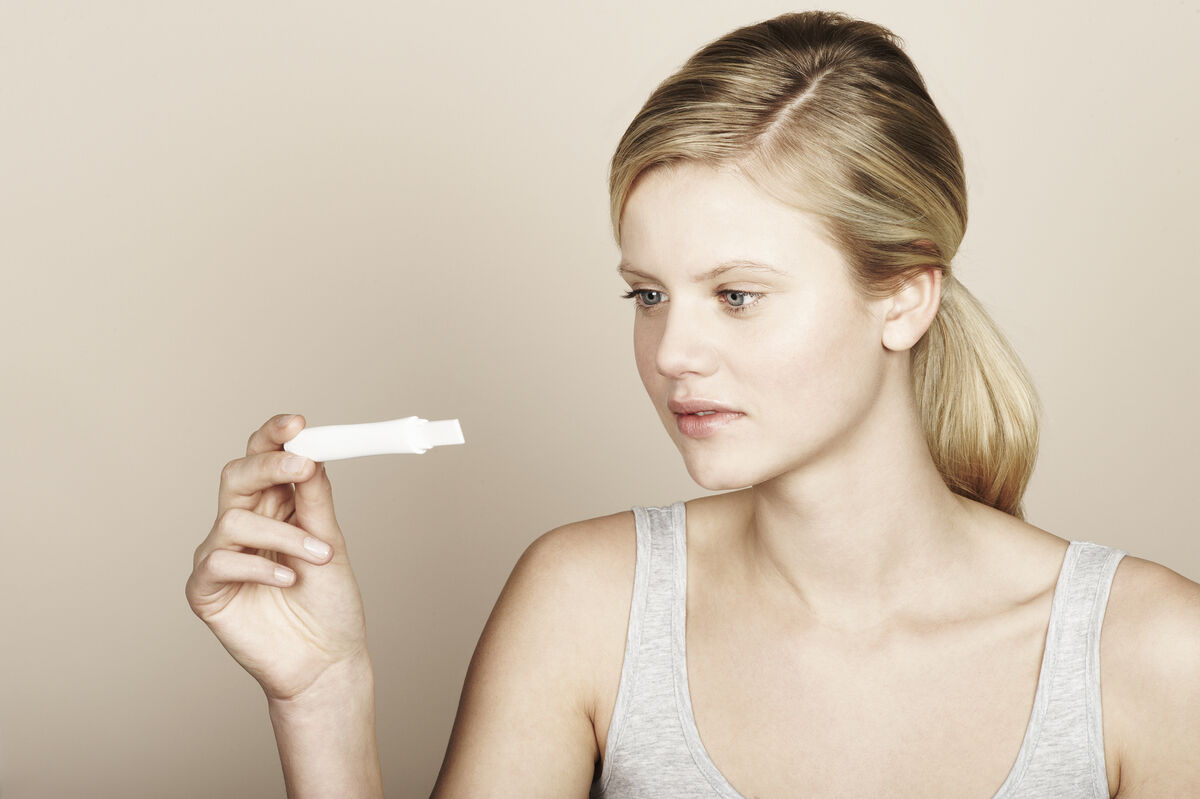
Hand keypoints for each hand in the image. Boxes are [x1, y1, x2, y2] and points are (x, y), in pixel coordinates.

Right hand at [186, 414, 371, 701]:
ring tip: (320, 556)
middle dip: (268, 465)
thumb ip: (315, 500)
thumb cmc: (329, 603)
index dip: (274, 436)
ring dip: (285, 534)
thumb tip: (310, 454)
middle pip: (237, 475)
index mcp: (275, 507)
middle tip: (302, 466)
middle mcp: (243, 524)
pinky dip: (259, 565)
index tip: (298, 423)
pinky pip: (220, 560)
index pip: (264, 458)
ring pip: (235, 518)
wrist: (325, 660)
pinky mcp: (205, 590)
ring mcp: (220, 555)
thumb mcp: (330, 543)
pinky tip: (287, 579)